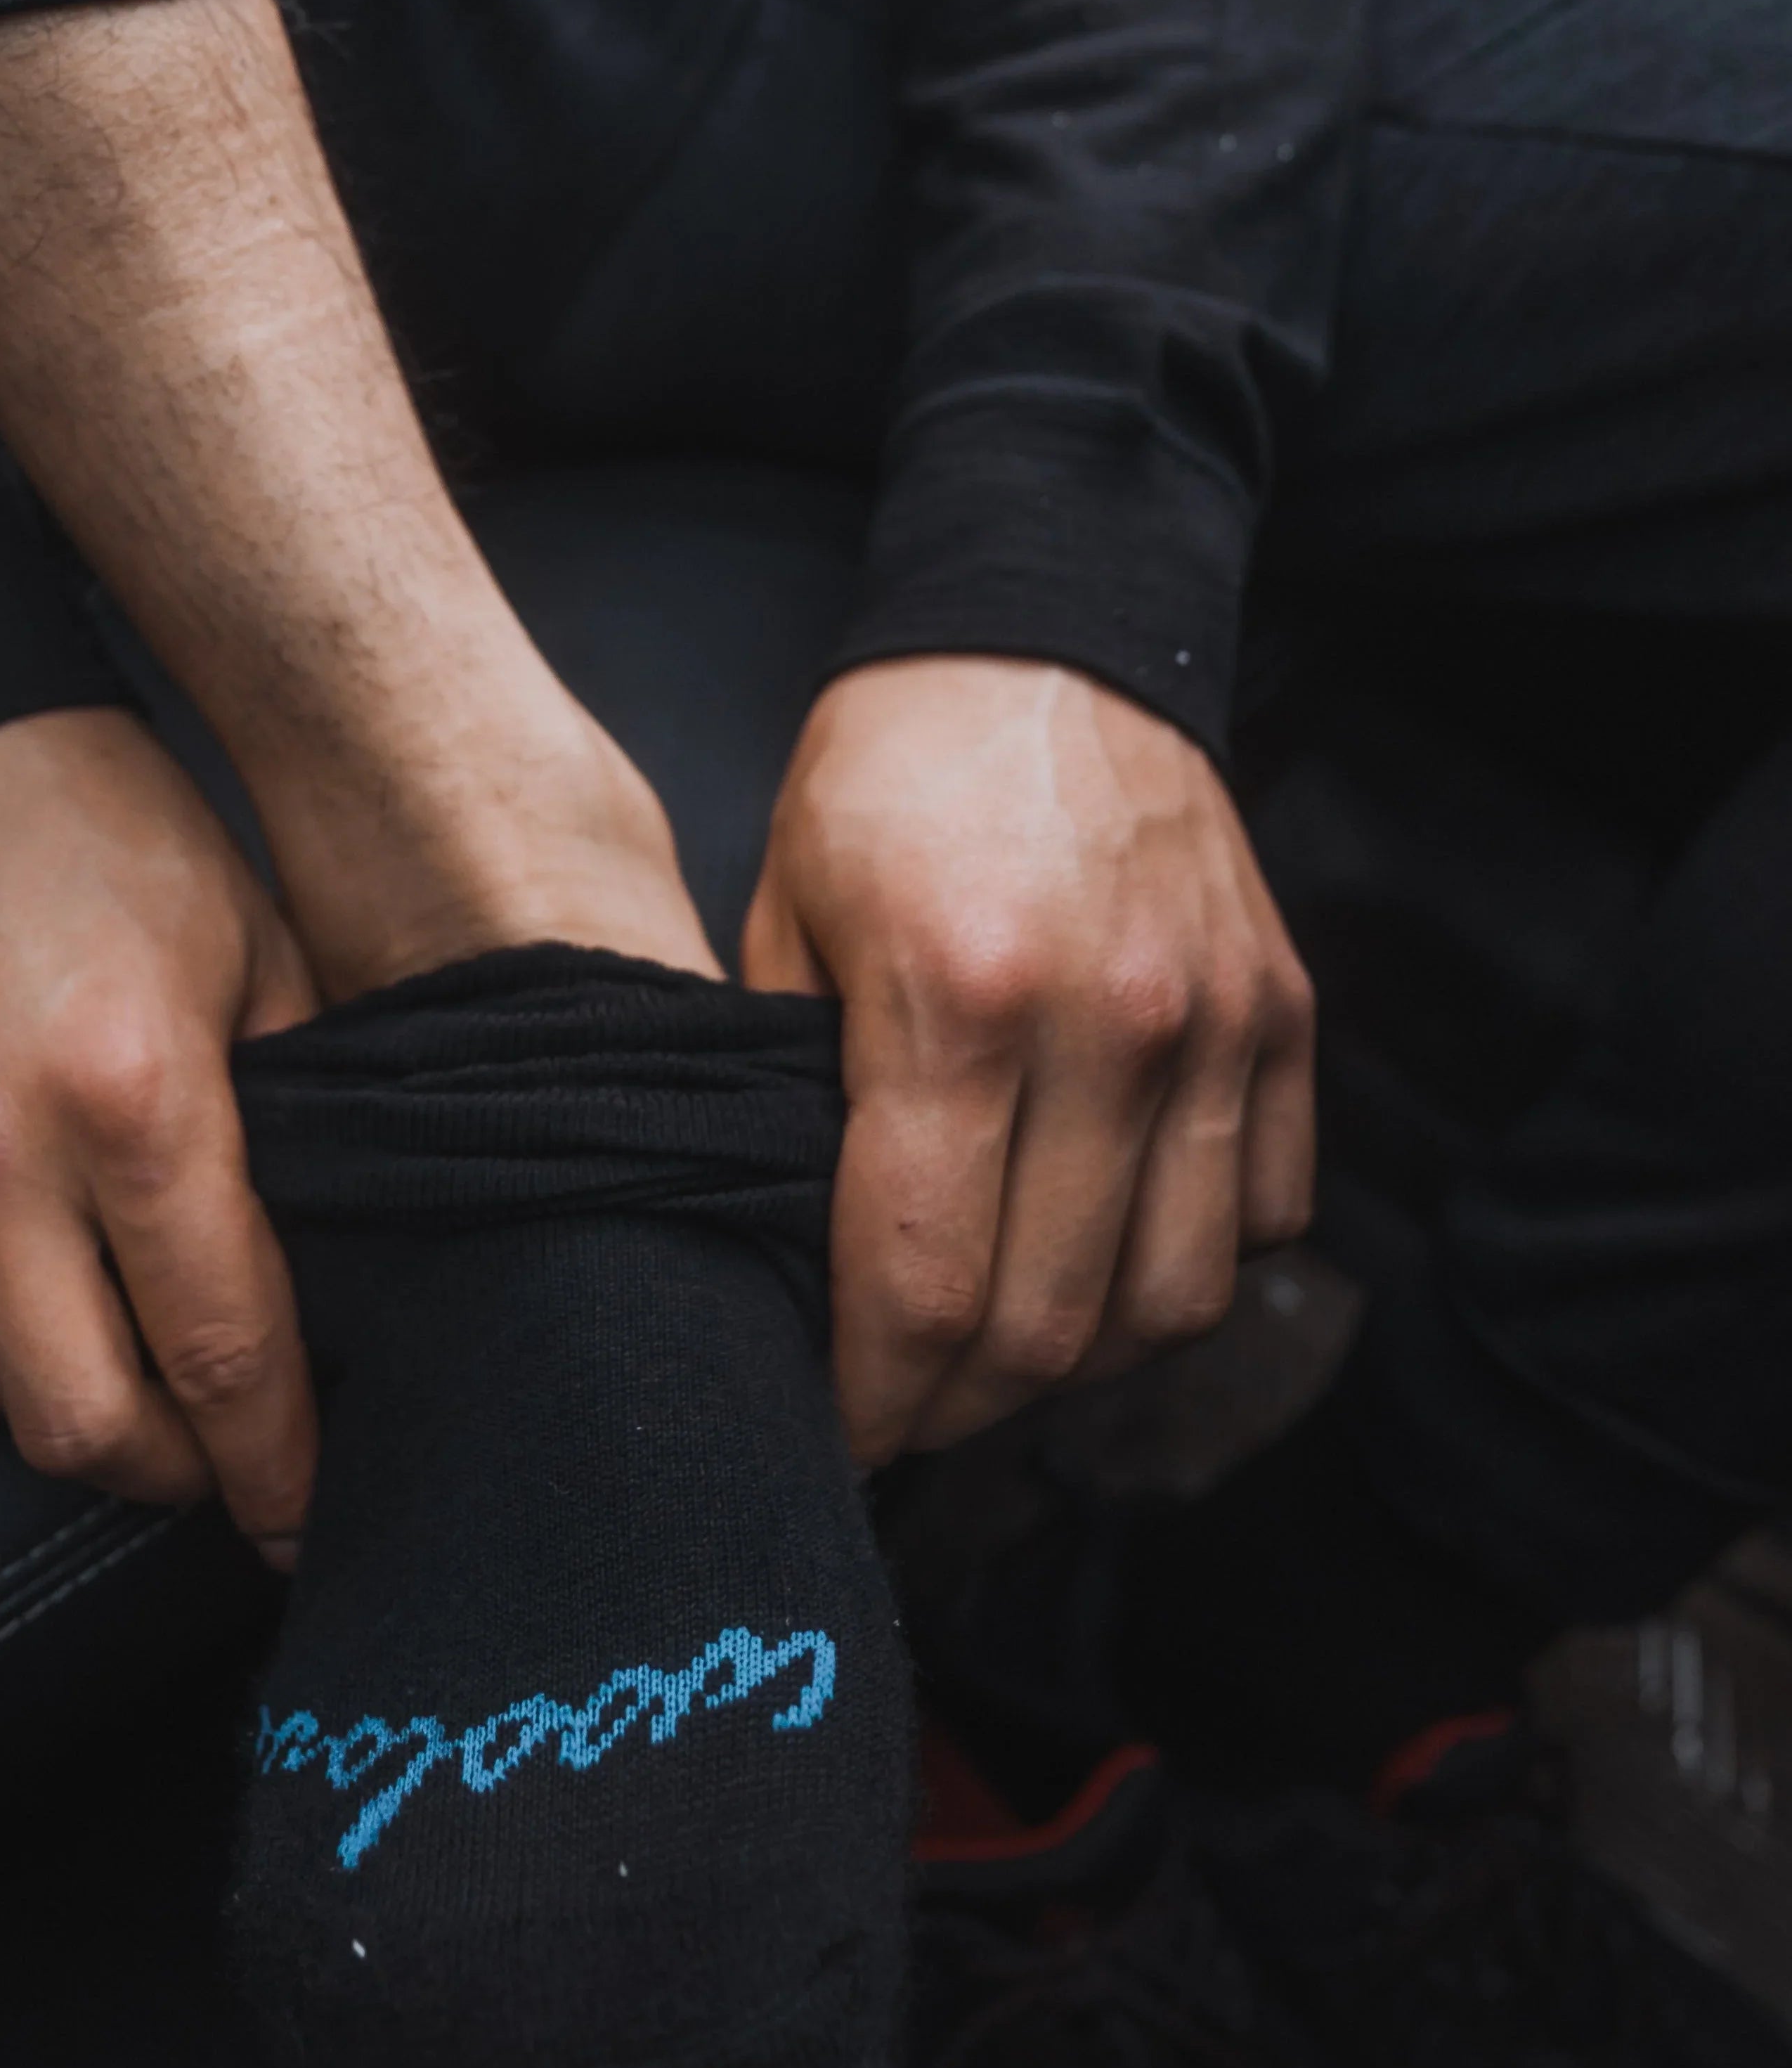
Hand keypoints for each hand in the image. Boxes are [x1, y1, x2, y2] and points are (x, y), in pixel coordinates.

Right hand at [0, 708, 319, 1556]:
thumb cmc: (119, 842)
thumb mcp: (264, 960)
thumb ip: (296, 1134)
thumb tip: (321, 1296)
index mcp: (134, 1096)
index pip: (217, 1352)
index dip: (269, 1466)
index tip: (296, 1522)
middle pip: (70, 1424)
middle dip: (156, 1470)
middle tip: (201, 1450)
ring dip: (40, 1393)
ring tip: (96, 1335)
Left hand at [742, 656, 1313, 1461]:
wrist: (1045, 638)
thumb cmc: (885, 781)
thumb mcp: (783, 918)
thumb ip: (791, 1093)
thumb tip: (795, 1263)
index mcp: (956, 1002)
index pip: (923, 1283)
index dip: (874, 1395)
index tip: (833, 1428)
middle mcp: (1108, 1025)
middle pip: (1054, 1325)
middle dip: (960, 1404)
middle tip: (902, 1409)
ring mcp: (1216, 1024)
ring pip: (1175, 1300)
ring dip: (1079, 1365)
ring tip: (997, 1354)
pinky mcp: (1284, 1015)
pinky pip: (1264, 1216)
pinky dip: (1185, 1274)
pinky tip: (1100, 1260)